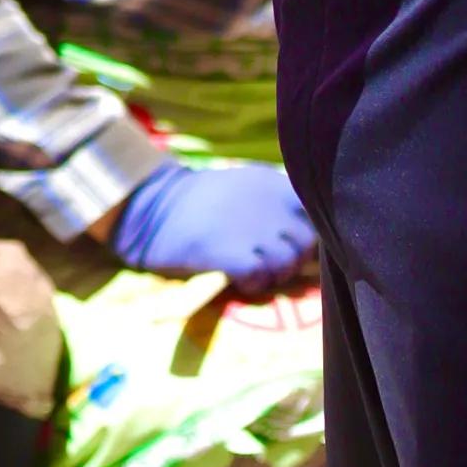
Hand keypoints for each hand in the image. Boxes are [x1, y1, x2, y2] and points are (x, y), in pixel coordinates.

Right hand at [108, 159, 315, 296]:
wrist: (152, 207)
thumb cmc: (200, 200)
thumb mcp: (244, 185)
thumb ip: (276, 201)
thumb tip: (308, 234)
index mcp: (273, 183)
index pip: (315, 212)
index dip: (310, 233)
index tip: (295, 244)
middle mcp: (268, 203)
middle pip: (306, 243)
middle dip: (293, 259)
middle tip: (269, 264)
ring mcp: (250, 228)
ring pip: (286, 263)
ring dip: (273, 275)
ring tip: (252, 272)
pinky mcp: (228, 251)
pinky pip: (259, 276)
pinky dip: (253, 282)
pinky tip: (238, 277)